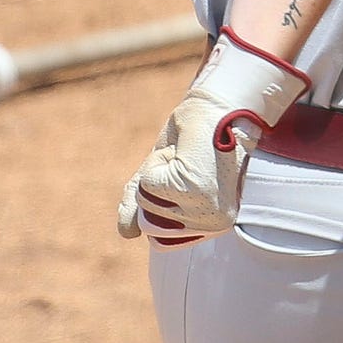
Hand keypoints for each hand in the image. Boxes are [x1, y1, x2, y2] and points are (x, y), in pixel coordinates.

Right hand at [119, 30, 308, 246]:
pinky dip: (156, 164)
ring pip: (146, 204)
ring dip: (158, 173)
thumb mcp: (163, 176)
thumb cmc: (195, 140)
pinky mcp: (191, 189)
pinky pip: (147, 186)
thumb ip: (140, 205)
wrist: (214, 107)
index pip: (159, 234)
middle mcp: (215, 224)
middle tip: (187, 162)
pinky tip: (182, 152)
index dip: (161, 199)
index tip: (188, 176)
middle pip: (149, 222)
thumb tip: (127, 234)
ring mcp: (205, 210)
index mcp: (214, 224)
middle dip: (158, 187)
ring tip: (186, 155)